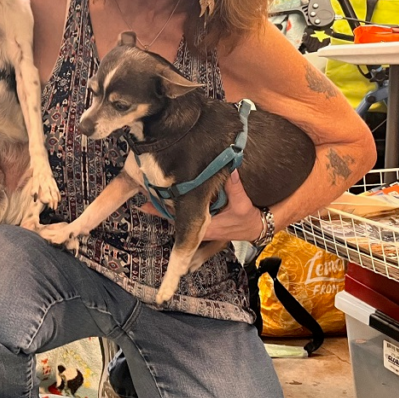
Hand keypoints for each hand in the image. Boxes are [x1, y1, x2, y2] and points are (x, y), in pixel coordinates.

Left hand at [138, 171, 263, 241]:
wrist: (256, 228)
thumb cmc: (248, 219)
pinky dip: (177, 203)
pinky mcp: (202, 219)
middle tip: (142, 189)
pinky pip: (185, 211)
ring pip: (177, 214)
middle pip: (172, 215)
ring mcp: (200, 224)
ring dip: (167, 203)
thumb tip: (230, 169)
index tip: (145, 202)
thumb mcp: (242, 204)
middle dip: (159, 203)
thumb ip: (235, 188)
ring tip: (151, 189)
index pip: (176, 218)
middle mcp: (198, 227)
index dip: (160, 210)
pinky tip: (169, 193)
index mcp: (205, 225)